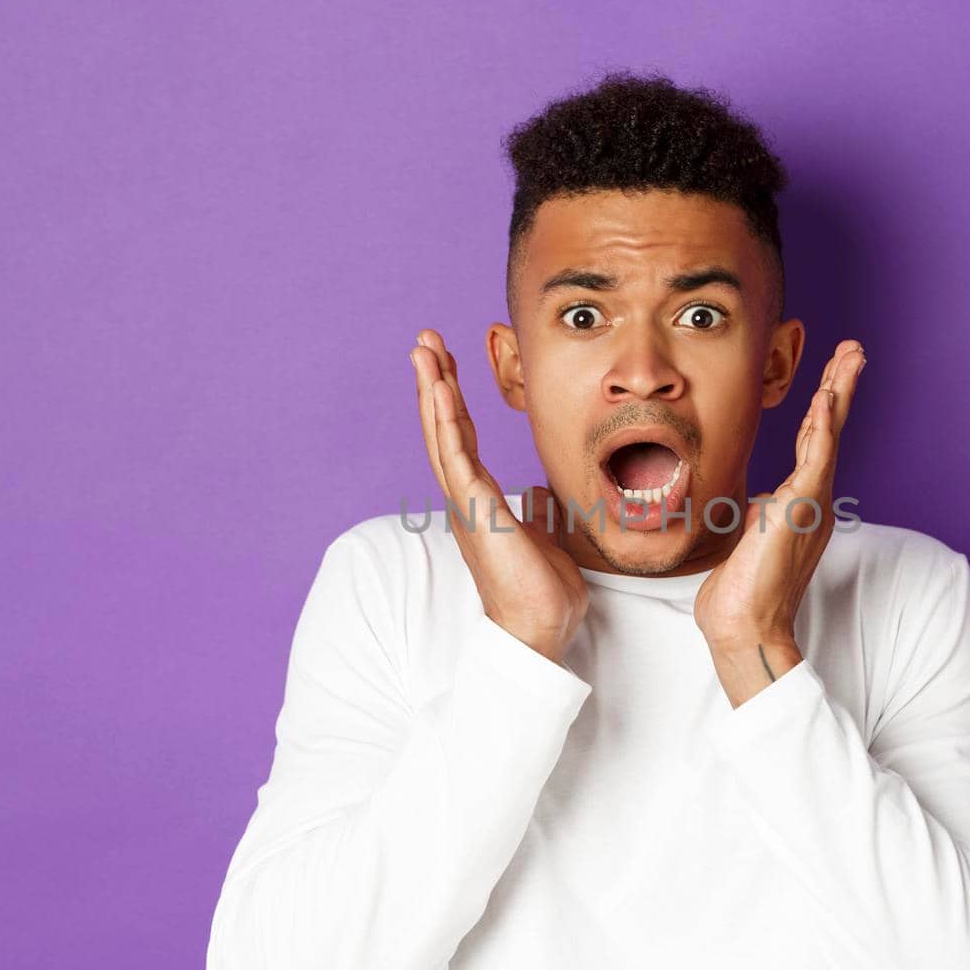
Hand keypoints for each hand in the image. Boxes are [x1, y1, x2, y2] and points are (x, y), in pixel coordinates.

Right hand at [408, 329, 588, 664]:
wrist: (539, 629)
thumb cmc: (542, 590)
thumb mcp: (545, 535)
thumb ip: (537, 509)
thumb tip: (539, 493)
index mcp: (480, 500)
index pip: (463, 439)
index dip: (454, 401)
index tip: (446, 365)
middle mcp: (466, 498)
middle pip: (443, 428)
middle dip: (434, 381)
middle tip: (424, 340)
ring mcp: (467, 504)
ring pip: (443, 435)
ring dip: (433, 390)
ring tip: (424, 349)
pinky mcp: (477, 512)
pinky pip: (457, 459)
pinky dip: (448, 423)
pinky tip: (442, 392)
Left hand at [694, 340, 866, 705]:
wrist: (744, 626)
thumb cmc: (740, 591)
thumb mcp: (748, 537)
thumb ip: (758, 513)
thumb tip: (753, 503)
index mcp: (801, 503)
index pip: (816, 442)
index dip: (824, 406)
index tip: (830, 375)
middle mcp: (813, 499)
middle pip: (830, 430)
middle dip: (841, 386)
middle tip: (854, 349)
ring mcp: (810, 504)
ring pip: (829, 436)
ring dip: (839, 392)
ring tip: (851, 356)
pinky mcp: (799, 510)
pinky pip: (816, 460)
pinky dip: (823, 427)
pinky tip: (826, 399)